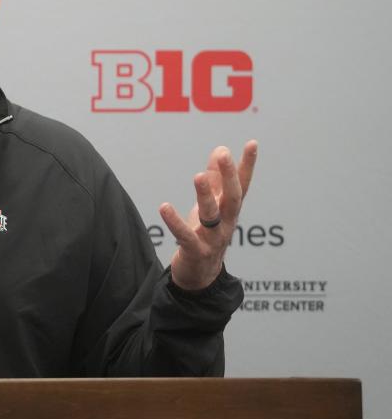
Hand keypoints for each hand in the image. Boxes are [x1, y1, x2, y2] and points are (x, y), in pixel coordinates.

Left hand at [159, 140, 257, 290]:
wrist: (200, 275)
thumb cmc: (206, 235)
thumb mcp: (211, 205)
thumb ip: (215, 179)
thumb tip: (221, 149)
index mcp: (230, 210)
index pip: (242, 185)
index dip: (247, 165)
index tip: (252, 143)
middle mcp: (226, 223)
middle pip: (232, 198)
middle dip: (229, 176)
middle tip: (224, 155)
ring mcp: (213, 239)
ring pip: (212, 216)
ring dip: (205, 195)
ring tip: (198, 176)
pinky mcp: (196, 252)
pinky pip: (186, 236)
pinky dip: (175, 222)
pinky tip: (164, 207)